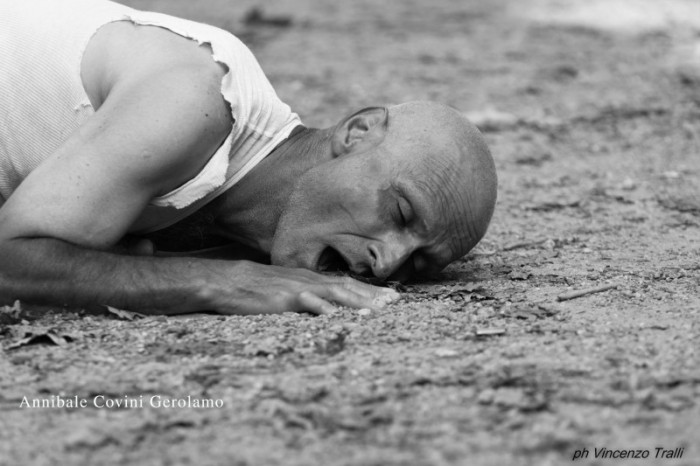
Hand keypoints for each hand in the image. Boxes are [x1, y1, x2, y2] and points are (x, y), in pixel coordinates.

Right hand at [212, 261, 400, 315]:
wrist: (229, 281)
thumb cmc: (257, 288)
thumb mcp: (286, 289)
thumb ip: (307, 297)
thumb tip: (326, 310)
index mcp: (312, 279)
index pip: (347, 283)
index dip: (370, 290)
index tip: (391, 297)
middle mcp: (310, 280)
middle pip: (347, 286)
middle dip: (372, 294)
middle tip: (395, 302)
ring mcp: (299, 288)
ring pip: (334, 292)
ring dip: (357, 301)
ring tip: (377, 311)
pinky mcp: (285, 298)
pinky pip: (308, 302)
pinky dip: (324, 308)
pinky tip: (337, 316)